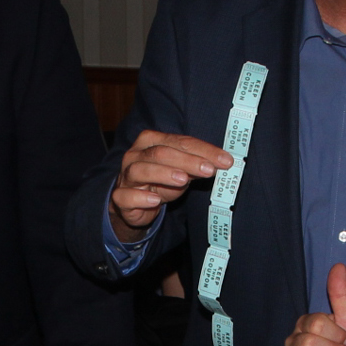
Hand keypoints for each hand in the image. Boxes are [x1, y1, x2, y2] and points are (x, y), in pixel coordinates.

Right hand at [109, 131, 230, 242]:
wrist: (135, 204)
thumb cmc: (159, 182)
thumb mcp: (181, 172)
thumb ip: (197, 166)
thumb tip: (222, 163)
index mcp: (150, 141)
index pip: (180, 142)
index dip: (203, 150)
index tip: (225, 160)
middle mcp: (135, 155)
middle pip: (161, 153)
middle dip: (187, 161)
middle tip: (209, 170)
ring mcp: (126, 176)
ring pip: (141, 170)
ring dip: (163, 174)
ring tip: (183, 180)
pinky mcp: (120, 197)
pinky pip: (126, 196)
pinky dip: (140, 197)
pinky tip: (155, 200)